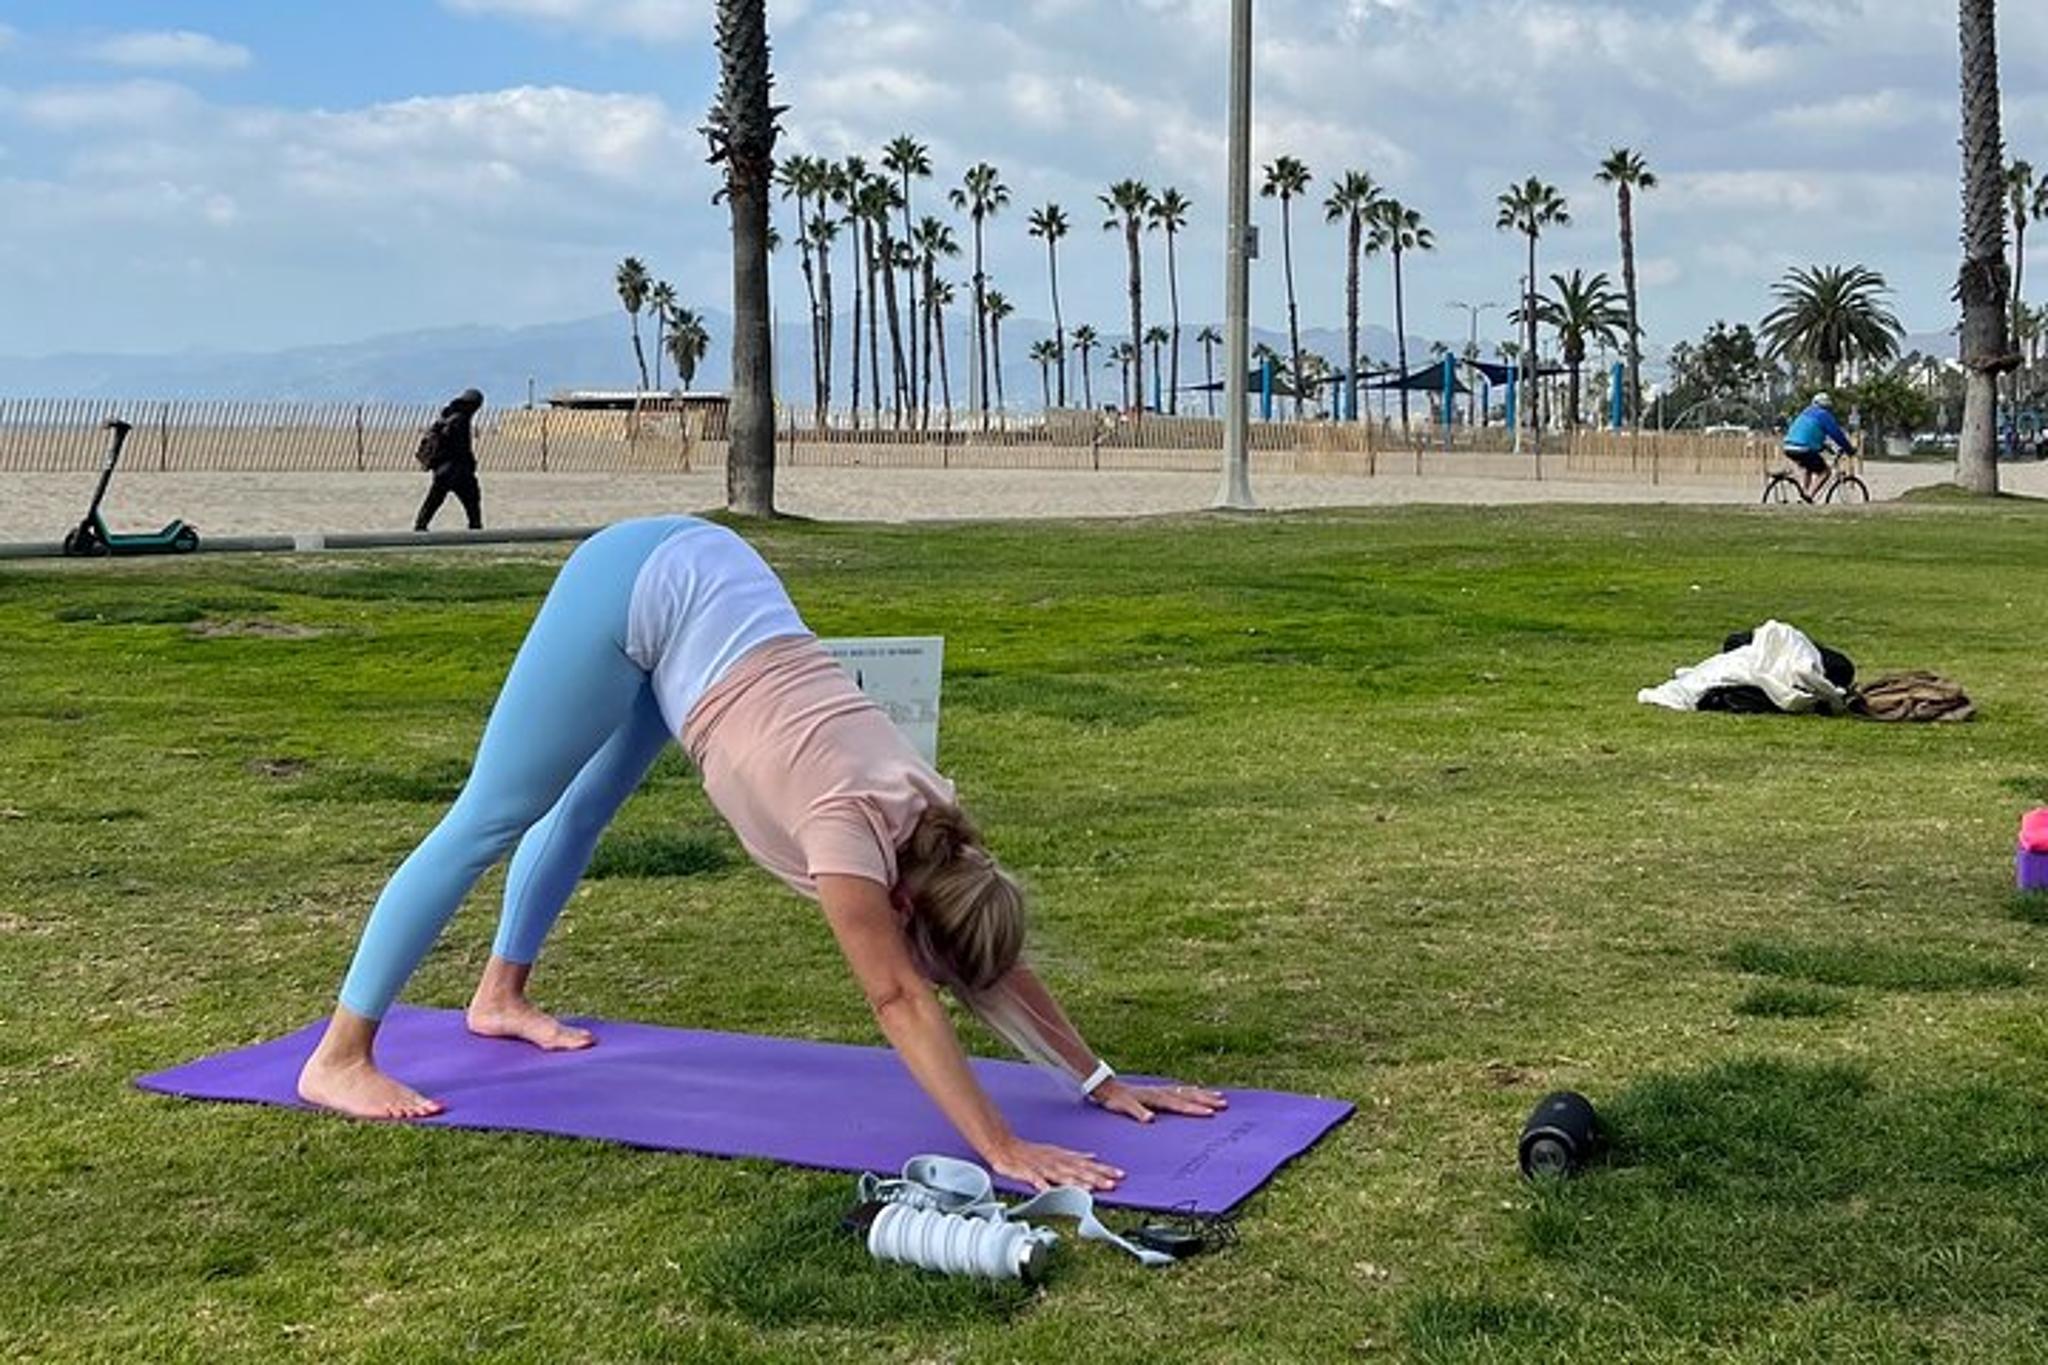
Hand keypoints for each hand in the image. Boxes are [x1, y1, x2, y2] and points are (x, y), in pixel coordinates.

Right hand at [986, 1137, 1123, 1191]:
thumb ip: (1076, 1156)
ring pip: (1062, 1175)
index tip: (1120, 1174)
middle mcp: (1056, 1162)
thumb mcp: (1057, 1151)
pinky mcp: (1027, 1172)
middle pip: (1079, 1170)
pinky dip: (1042, 1184)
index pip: (1088, 1164)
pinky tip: (1048, 1190)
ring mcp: (1042, 1167)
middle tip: (1112, 1184)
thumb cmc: (1031, 1152)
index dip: (1104, 1169)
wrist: (1005, 1146)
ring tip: (1090, 1188)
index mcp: (1063, 1158)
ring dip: (1076, 1182)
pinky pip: (1035, 1179)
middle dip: (1096, 1177)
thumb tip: (1094, 1156)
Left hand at [1090, 1079, 1229, 1123]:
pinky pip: (1181, 1090)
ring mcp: (1162, 1090)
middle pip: (1188, 1096)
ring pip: (1187, 1092)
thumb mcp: (1123, 1107)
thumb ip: (1137, 1113)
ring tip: (1220, 1097)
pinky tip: (1198, 1092)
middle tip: (1224, 1104)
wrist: (1106, 1087)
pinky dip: (1193, 1091)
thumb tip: (1150, 1119)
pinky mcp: (1159, 1091)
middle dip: (1206, 1100)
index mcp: (1156, 1098)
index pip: (1179, 1105)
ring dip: (1203, 1095)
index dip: (1194, 1109)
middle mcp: (1162, 1092)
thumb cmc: (1115, 1100)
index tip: (1210, 1113)